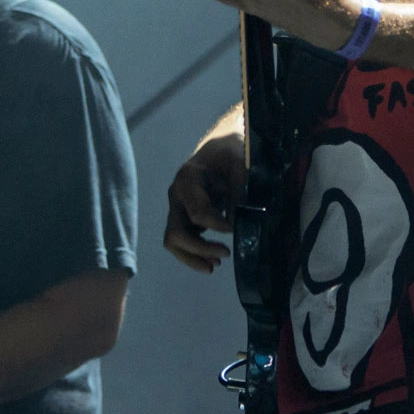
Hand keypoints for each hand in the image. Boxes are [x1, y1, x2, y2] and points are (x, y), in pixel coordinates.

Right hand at [164, 130, 243, 273]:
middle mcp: (176, 195)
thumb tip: (236, 224)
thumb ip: (238, 193)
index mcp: (187, 179)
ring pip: (174, 241)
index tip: (234, 227)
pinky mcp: (184, 217)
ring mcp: (177, 207)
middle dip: (199, 248)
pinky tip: (213, 261)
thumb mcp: (239, 166)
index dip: (216, 224)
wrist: (221, 148)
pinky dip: (194, 254)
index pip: (196, 212)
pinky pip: (182, 241)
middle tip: (225, 254)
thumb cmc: (231, 152)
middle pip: (176, 232)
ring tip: (215, 266)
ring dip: (192, 257)